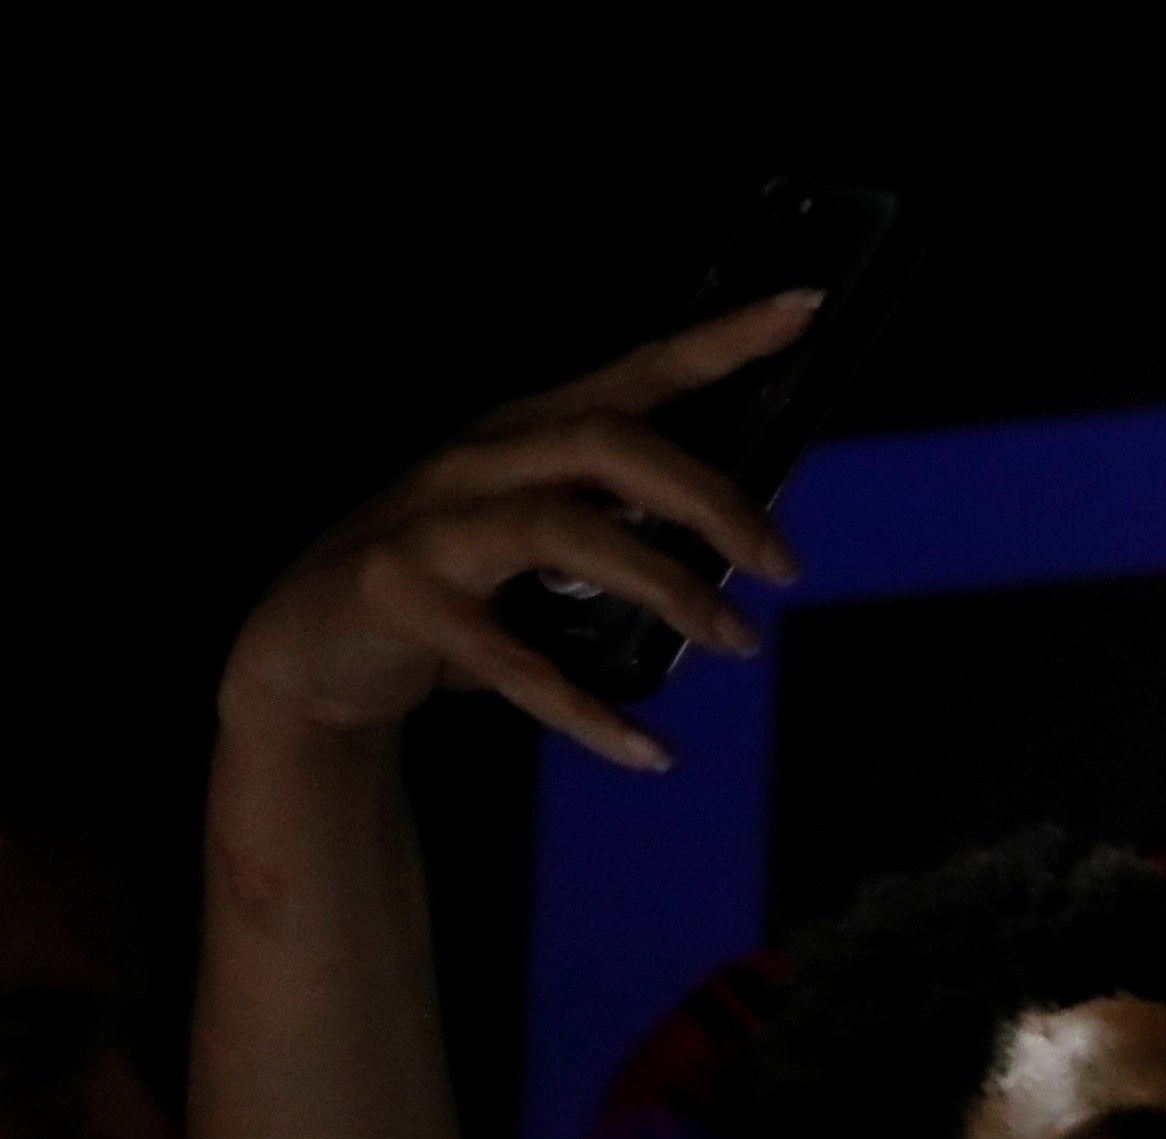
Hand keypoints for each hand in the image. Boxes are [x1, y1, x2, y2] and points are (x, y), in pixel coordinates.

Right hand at [218, 297, 812, 771]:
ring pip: (562, 529)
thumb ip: (624, 530)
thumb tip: (744, 544)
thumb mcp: (538, 542)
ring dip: (665, 588)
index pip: (634, 374)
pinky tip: (649, 749)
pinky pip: (511, 657)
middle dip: (708, 499)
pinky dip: (586, 709)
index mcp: (525, 435)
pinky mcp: (402, 596)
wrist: (311, 650)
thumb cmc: (452, 587)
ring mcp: (434, 524)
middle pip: (606, 444)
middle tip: (784, 565)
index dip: (718, 342)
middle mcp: (480, 461)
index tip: (802, 310)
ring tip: (737, 641)